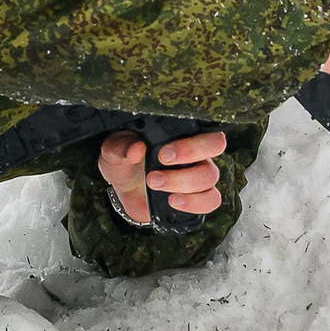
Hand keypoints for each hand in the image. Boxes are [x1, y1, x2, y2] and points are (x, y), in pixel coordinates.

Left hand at [97, 129, 229, 224]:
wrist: (124, 189)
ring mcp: (199, 174)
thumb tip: (136, 149)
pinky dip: (194, 203)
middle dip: (190, 155)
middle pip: (215, 146)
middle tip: (161, 163)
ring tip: (155, 184)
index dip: (190, 141)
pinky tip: (173, 201)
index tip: (162, 153)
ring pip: (210, 177)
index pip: (203, 127)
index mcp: (180, 133)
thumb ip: (121, 147)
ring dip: (182, 182)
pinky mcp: (197, 197)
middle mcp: (196, 151)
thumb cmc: (125, 162)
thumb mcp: (114, 151)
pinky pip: (211, 201)